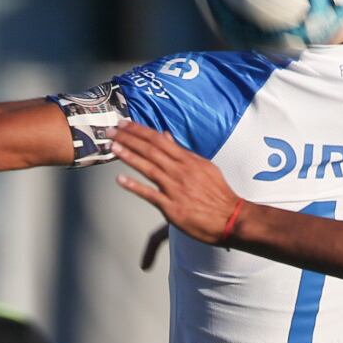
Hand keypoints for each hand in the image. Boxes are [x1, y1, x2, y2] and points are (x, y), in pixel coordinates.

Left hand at [111, 125, 246, 244]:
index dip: (140, 131)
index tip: (124, 124)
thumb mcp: (204, 167)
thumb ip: (183, 153)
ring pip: (148, 168)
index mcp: (188, 160)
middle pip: (151, 150)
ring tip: (113, 147)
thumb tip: (167, 136)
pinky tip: (120, 179)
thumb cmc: (218, 194)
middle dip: (129, 138)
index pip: (160, 140)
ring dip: (129, 156)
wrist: (231, 219)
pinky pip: (150, 194)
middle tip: (111, 131)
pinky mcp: (172, 208)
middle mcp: (180, 172)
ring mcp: (175, 189)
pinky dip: (134, 186)